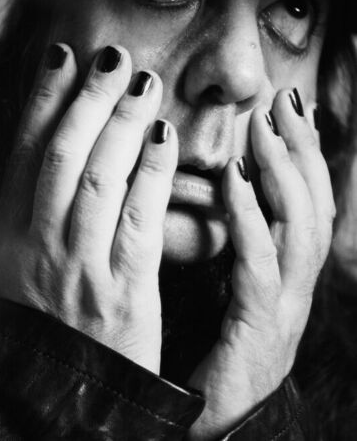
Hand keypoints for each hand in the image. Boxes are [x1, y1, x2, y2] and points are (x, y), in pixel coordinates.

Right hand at [0, 44, 177, 372]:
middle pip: (62, 156)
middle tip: (112, 57)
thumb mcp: (21, 274)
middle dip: (87, 99)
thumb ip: (26, 220)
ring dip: (121, 124)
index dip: (43, 102)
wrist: (70, 398)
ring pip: (99, 179)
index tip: (63, 58)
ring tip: (143, 81)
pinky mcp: (124, 290)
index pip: (25, 155)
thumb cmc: (52, 328)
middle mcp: (40, 246)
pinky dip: (151, 174)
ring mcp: (81, 267)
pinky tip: (166, 138)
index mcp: (13, 239)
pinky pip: (138, 220)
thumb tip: (37, 159)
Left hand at [187, 92, 334, 438]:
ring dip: (284, 171)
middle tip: (284, 100)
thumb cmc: (205, 349)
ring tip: (265, 126)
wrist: (197, 419)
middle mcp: (294, 289)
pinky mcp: (259, 330)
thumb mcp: (222, 289)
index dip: (302, 155)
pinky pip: (258, 264)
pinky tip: (234, 178)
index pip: (303, 205)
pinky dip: (249, 216)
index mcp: (283, 278)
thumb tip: (220, 191)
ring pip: (299, 228)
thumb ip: (228, 246)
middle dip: (302, 150)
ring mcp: (284, 311)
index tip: (285, 108)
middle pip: (312, 206)